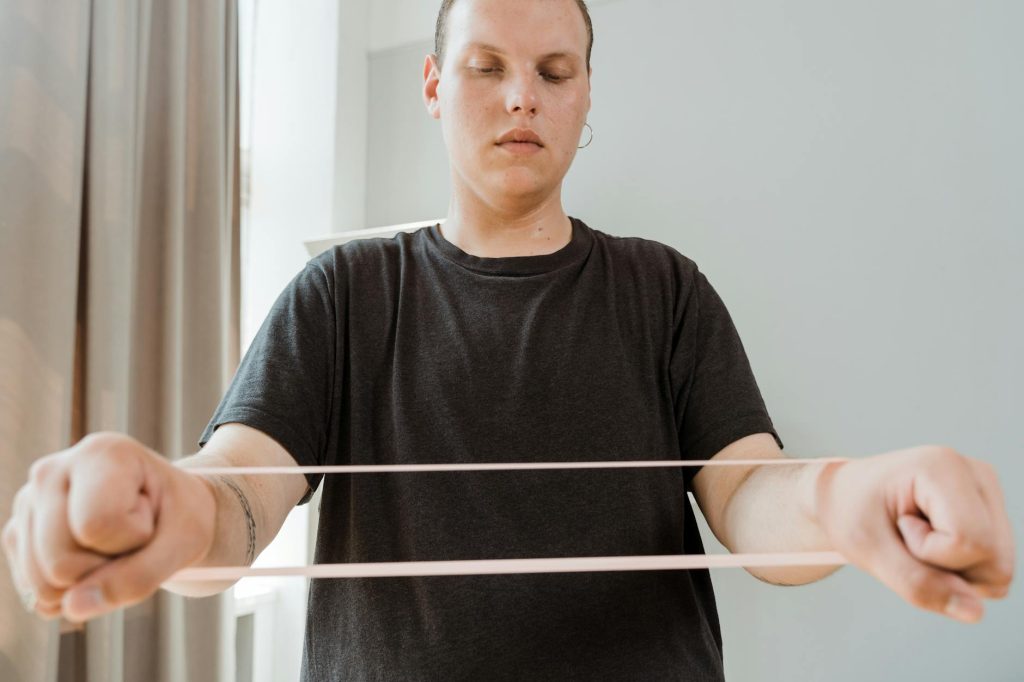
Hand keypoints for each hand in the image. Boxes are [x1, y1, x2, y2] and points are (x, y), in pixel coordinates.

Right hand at [1, 432, 216, 622]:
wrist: (169, 513)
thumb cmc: (180, 519)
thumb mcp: (182, 545)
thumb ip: (137, 578)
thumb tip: (72, 608)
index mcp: (102, 454)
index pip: (97, 526)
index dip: (133, 539)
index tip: (151, 516)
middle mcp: (52, 471)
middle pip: (61, 563)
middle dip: (108, 565)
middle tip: (132, 536)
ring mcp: (28, 503)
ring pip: (43, 583)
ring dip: (89, 579)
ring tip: (113, 544)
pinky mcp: (18, 533)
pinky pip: (37, 593)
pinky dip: (72, 590)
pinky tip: (91, 557)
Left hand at [814, 445, 1014, 622]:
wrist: (844, 496)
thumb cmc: (850, 513)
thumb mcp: (868, 550)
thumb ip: (918, 583)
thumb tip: (975, 613)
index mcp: (944, 467)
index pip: (969, 542)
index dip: (928, 554)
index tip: (898, 527)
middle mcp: (978, 474)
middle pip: (995, 562)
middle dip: (946, 569)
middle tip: (906, 538)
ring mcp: (989, 493)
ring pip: (999, 569)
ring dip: (953, 571)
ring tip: (918, 538)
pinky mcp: (992, 512)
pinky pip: (994, 567)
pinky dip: (960, 568)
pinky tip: (933, 541)